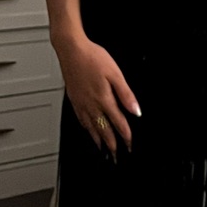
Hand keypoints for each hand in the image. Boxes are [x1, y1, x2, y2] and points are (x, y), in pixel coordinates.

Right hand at [55, 36, 140, 158]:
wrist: (71, 50)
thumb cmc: (92, 58)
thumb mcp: (115, 74)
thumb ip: (126, 95)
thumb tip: (136, 110)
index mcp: (104, 99)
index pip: (118, 123)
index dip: (126, 136)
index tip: (130, 145)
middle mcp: (91, 105)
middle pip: (104, 130)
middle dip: (112, 145)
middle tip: (116, 156)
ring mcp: (81, 103)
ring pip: (91, 128)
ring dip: (98, 141)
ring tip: (103, 150)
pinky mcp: (74, 99)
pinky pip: (81, 120)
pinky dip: (87, 129)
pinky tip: (89, 130)